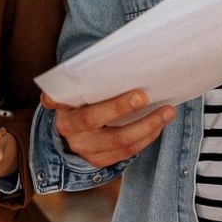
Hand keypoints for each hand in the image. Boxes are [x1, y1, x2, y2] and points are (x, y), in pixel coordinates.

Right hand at [40, 89, 176, 169]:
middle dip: (119, 108)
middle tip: (143, 96)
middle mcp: (68, 129)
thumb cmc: (87, 100)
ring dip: (146, 126)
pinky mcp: (99, 161)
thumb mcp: (81, 89)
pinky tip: (159, 125)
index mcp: (61, 106)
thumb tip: (118, 60)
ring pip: (117, 141)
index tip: (60, 92)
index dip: (55, 97)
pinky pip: (126, 152)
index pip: (54, 99)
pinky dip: (146, 137)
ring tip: (167, 111)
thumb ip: (89, 78)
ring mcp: (84, 148)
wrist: (79, 132)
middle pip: (91, 119)